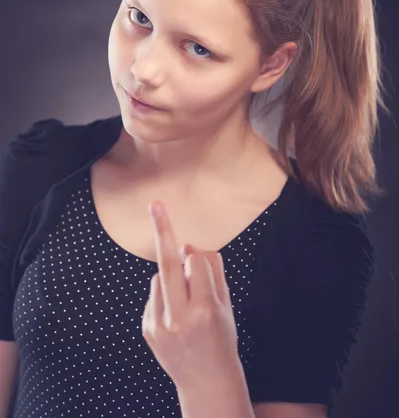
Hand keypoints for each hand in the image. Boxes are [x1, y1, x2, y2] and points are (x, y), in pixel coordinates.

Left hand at [141, 200, 239, 391]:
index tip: (186, 240)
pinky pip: (153, 295)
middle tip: (155, 203)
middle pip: (168, 264)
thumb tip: (188, 246)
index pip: (196, 264)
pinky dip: (164, 295)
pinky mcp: (147, 329)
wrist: (206, 381)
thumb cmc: (222, 338)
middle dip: (163, 231)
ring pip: (160, 278)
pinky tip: (176, 316)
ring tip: (186, 303)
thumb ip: (211, 272)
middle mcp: (179, 317)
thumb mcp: (227, 305)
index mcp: (205, 310)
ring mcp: (159, 325)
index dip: (199, 260)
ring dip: (171, 277)